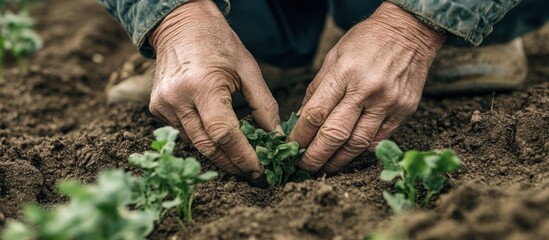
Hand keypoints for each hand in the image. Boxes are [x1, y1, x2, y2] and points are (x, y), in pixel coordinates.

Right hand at [148, 0, 281, 178]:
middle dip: (232, 163)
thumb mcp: (248, 69)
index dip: (242, 155)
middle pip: (207, 145)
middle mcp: (178, 98)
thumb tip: (275, 137)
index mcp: (202, 85)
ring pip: (195, 144)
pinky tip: (219, 142)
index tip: (259, 169)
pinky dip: (204, 141)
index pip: (224, 133)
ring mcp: (164, 105)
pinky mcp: (157, 109)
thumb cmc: (219, 44)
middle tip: (252, 172)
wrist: (181, 26)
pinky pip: (184, 133)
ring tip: (241, 161)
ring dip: (219, 155)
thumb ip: (263, 105)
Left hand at [288, 2, 446, 172]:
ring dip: (338, 160)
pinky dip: (361, 150)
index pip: (316, 114)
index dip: (300, 136)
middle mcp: (367, 90)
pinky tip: (348, 154)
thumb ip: (317, 89)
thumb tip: (302, 119)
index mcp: (345, 73)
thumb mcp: (334, 56)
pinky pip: (379, 139)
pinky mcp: (404, 110)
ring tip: (324, 168)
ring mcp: (388, 102)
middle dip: (315, 156)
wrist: (409, 32)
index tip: (291, 147)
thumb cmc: (366, 41)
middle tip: (303, 167)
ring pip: (358, 143)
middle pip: (335, 134)